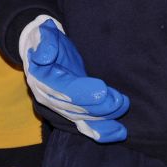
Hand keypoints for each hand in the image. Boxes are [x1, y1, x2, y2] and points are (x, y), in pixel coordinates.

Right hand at [19, 16, 128, 142]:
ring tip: (123, 106)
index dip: (83, 92)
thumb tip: (44, 56)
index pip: (65, 90)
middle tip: (120, 100)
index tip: (103, 90)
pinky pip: (86, 125)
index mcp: (42, 80)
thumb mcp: (43, 33)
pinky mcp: (72, 111)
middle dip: (100, 107)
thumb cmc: (46, 40)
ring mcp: (61, 107)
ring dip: (105, 116)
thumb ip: (45, 42)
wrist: (42, 50)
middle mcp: (50, 98)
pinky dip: (103, 131)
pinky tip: (119, 132)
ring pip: (83, 118)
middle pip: (76, 108)